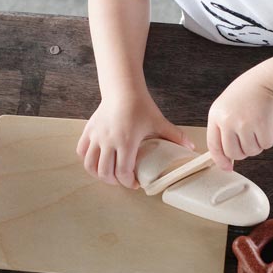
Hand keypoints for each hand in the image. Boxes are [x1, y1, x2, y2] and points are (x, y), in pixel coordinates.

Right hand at [77, 92, 194, 188]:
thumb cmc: (140, 105)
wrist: (123, 88)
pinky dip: (87, 159)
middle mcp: (108, 140)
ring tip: (108, 174)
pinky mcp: (89, 130)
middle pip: (105, 172)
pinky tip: (96, 160)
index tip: (136, 183)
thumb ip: (175, 136)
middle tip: (122, 180)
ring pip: (89, 164)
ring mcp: (96, 136)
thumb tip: (191, 147)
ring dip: (98, 174)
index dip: (128, 182)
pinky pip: (81, 150)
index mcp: (126, 141)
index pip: (122, 172)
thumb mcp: (159, 121)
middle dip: (114, 181)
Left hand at [208, 76, 272, 170]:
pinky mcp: (262, 125)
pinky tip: (268, 124)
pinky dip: (269, 138)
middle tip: (250, 139)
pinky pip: (266, 145)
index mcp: (216, 115)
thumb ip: (225, 128)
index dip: (220, 160)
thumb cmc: (249, 93)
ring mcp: (244, 124)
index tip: (227, 167)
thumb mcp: (228, 107)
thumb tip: (228, 159)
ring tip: (259, 127)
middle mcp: (228, 121)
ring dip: (258, 144)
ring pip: (251, 151)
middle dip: (243, 152)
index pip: (214, 146)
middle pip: (233, 153)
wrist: (269, 80)